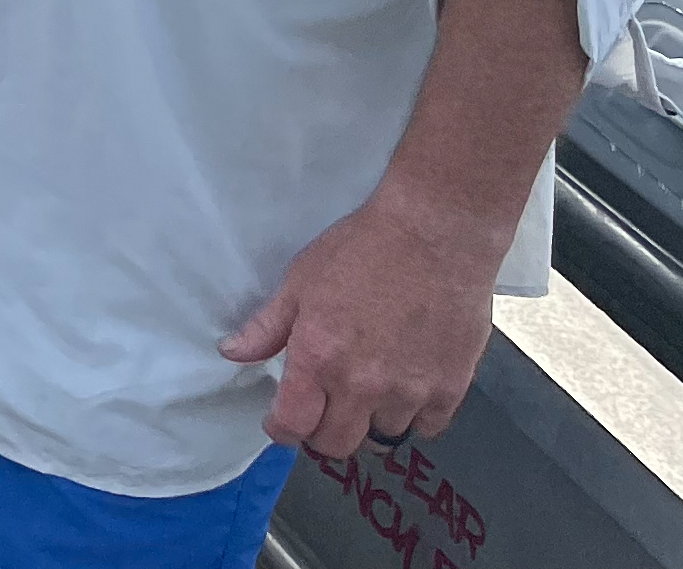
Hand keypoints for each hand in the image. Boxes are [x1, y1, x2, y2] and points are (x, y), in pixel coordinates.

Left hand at [224, 187, 511, 460]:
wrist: (434, 236)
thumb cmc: (363, 250)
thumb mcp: (300, 280)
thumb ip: (267, 327)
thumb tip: (232, 353)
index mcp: (319, 358)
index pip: (293, 426)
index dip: (281, 430)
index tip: (281, 422)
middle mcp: (363, 385)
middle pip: (336, 445)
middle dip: (321, 434)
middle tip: (322, 410)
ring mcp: (409, 391)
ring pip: (383, 437)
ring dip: (370, 422)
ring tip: (366, 393)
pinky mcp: (450, 388)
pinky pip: (427, 427)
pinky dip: (413, 416)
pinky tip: (405, 389)